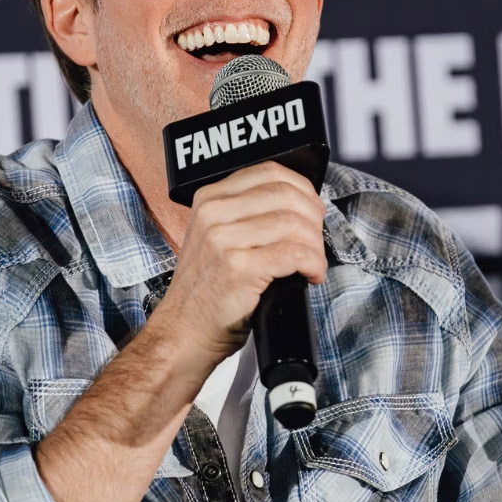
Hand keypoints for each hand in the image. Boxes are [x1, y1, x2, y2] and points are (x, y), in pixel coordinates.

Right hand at [152, 161, 326, 367]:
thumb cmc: (207, 289)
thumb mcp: (216, 237)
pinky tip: (310, 275)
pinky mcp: (238, 268)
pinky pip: (294, 254)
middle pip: (286, 195)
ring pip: (294, 223)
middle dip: (313, 218)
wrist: (185, 330)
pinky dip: (313, 264)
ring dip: (315, 245)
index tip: (312, 211)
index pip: (270, 172)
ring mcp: (223, 239)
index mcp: (210, 198)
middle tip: (317, 240)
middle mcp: (214, 213)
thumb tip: (301, 205)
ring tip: (313, 262)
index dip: (303, 189)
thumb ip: (248, 213)